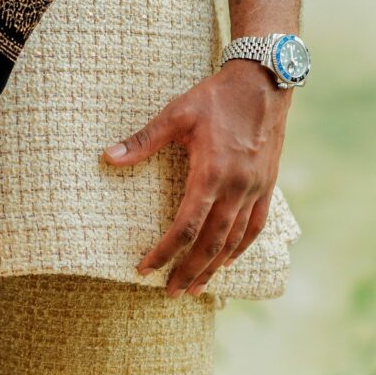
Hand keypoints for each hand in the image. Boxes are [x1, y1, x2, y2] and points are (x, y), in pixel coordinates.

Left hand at [101, 64, 289, 294]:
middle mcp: (236, 187)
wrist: (264, 82)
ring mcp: (255, 189)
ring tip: (195, 288)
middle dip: (189, 271)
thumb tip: (108, 158)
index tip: (145, 268)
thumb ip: (143, 140)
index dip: (164, 251)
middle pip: (210, 242)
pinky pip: (255, 227)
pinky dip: (240, 248)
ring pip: (233, 240)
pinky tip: (227, 261)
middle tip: (170, 293)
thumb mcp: (176, 114)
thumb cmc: (216, 96)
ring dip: (213, 267)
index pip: (185, 226)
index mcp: (211, 172)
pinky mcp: (267, 186)